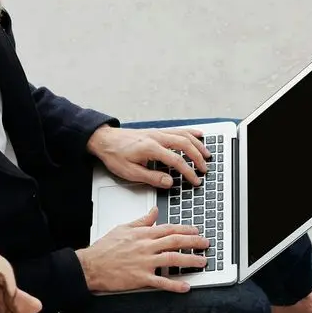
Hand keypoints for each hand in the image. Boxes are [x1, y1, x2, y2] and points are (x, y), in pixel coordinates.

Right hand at [76, 209, 209, 292]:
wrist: (90, 265)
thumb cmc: (104, 248)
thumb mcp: (123, 228)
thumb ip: (141, 220)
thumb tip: (154, 212)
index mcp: (142, 234)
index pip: (169, 229)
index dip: (185, 230)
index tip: (196, 231)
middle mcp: (146, 247)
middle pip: (175, 242)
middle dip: (194, 242)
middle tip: (206, 244)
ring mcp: (144, 262)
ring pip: (173, 259)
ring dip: (190, 260)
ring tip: (202, 262)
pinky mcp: (140, 278)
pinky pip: (161, 282)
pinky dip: (174, 285)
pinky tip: (186, 286)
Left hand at [88, 124, 210, 187]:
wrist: (104, 139)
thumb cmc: (115, 155)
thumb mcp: (130, 172)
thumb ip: (151, 178)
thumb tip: (169, 182)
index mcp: (150, 148)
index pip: (176, 161)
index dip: (188, 172)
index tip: (195, 180)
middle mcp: (156, 137)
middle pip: (185, 145)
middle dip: (198, 158)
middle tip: (205, 169)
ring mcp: (157, 132)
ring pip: (184, 135)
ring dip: (198, 145)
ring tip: (207, 154)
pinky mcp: (156, 131)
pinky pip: (178, 130)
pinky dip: (191, 132)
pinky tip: (199, 135)